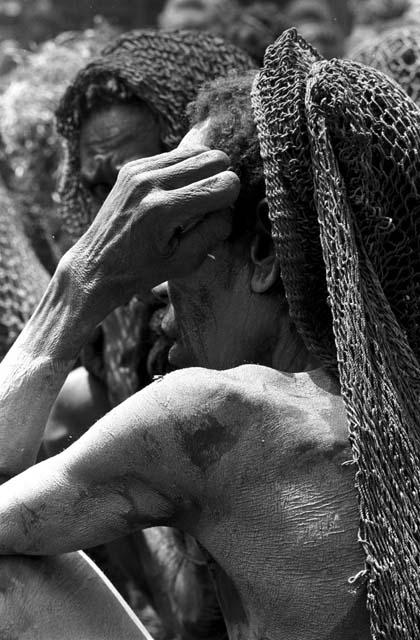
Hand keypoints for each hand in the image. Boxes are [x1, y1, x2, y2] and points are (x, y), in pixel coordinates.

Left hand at [67, 146, 239, 312]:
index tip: (218, 216)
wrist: (97, 264)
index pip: (224, 185)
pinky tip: (175, 192)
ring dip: (204, 172)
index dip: (230, 201)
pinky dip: (184, 170)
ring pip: (197, 150)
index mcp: (164, 211)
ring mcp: (138, 171)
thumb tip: (230, 205)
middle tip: (210, 205)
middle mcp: (150, 183)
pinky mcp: (132, 166)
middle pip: (214, 159)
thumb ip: (215, 231)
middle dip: (221, 180)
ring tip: (194, 197)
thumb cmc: (143, 270)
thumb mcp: (186, 262)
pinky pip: (175, 154)